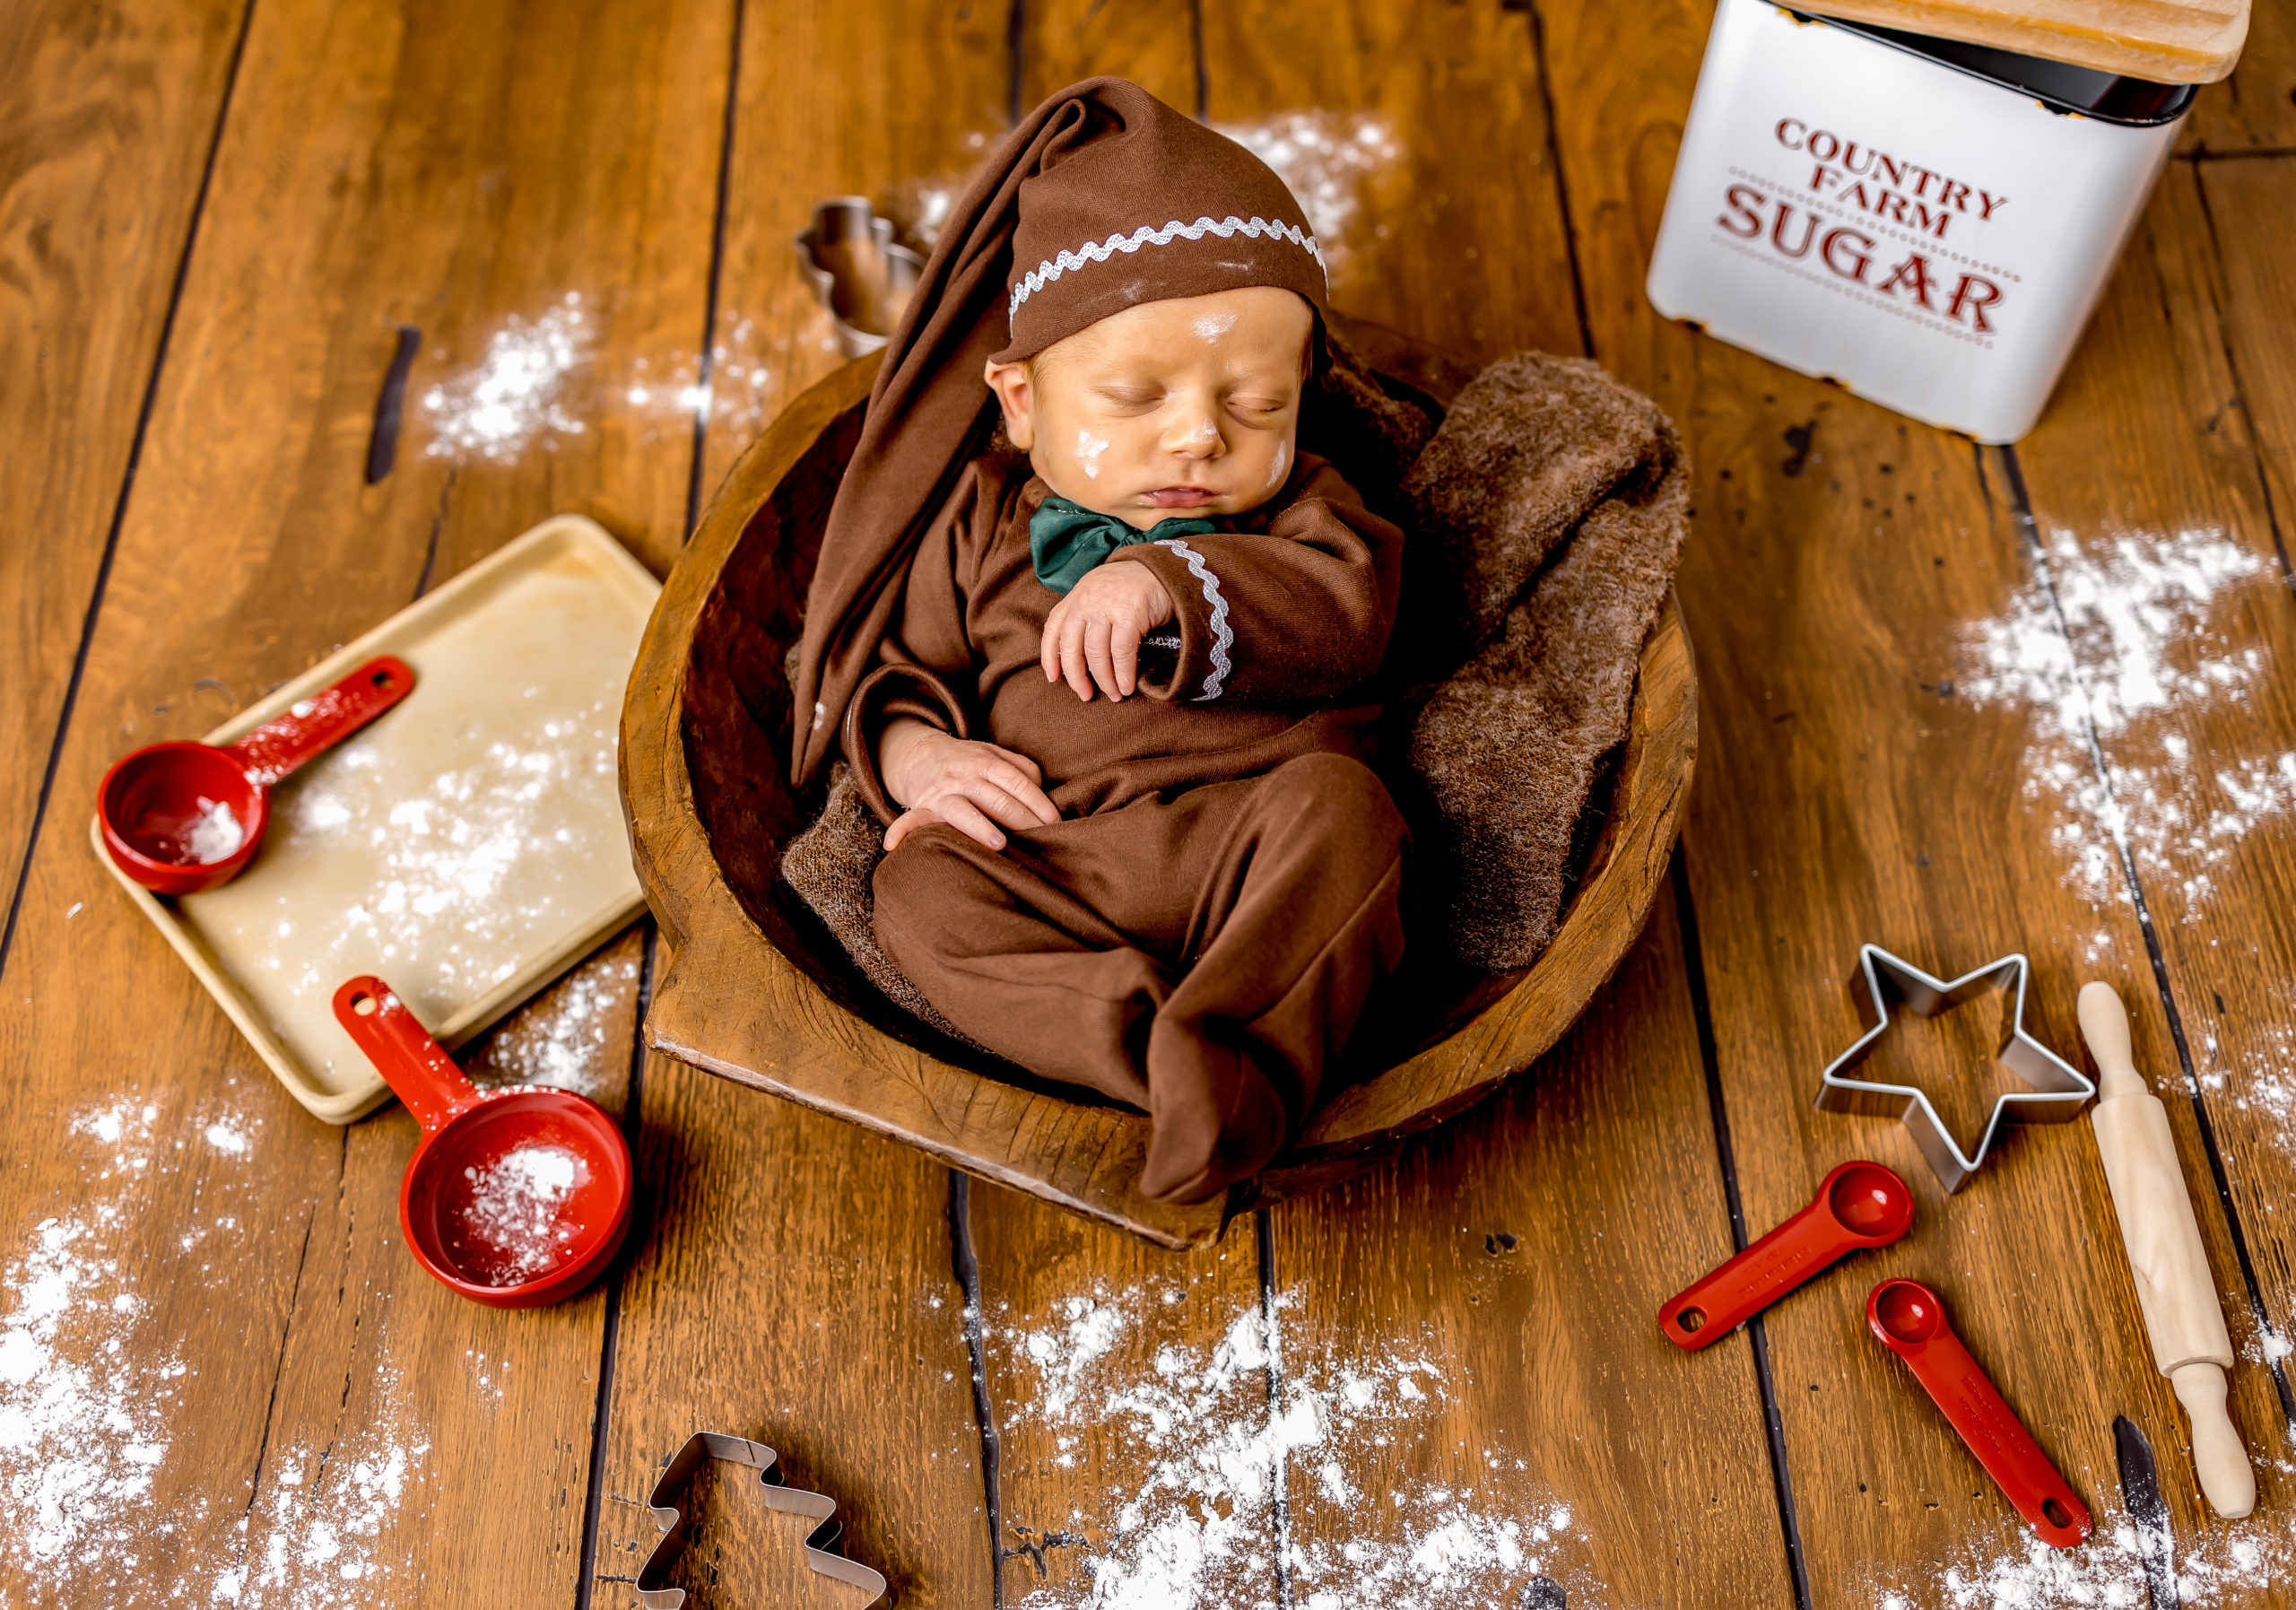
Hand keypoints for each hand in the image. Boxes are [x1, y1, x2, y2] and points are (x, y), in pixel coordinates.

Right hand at [879, 717, 1059, 851]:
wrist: (922, 755)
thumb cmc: (970, 762)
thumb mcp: (996, 754)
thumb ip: (1022, 768)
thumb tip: (1042, 789)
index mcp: (986, 762)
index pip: (1016, 782)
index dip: (1037, 801)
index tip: (1055, 821)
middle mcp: (964, 776)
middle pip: (996, 798)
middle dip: (1020, 819)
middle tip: (1041, 838)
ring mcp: (942, 793)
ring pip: (962, 810)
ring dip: (979, 826)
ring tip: (998, 843)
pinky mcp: (923, 807)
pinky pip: (911, 819)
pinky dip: (902, 831)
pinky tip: (894, 845)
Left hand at [1040, 559, 1174, 702]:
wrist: (1162, 569)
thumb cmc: (1130, 588)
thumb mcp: (1098, 594)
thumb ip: (1084, 617)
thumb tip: (1076, 656)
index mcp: (1075, 597)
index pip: (1052, 629)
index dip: (1049, 657)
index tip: (1053, 678)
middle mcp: (1086, 601)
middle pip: (1072, 647)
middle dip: (1077, 677)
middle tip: (1086, 695)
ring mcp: (1106, 607)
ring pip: (1096, 653)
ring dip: (1105, 680)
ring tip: (1114, 694)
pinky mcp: (1129, 615)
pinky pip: (1121, 653)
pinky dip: (1123, 674)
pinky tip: (1126, 686)